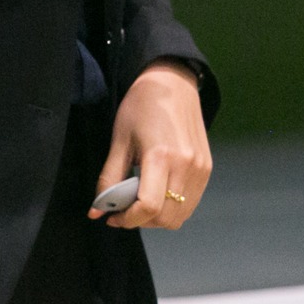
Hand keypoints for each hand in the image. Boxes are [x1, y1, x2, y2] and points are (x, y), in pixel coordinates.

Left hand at [90, 60, 211, 228]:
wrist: (172, 83)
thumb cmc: (142, 106)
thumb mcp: (119, 140)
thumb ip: (109, 179)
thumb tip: (97, 211)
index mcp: (161, 156)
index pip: (149, 208)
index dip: (128, 220)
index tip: (113, 217)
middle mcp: (186, 165)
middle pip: (165, 218)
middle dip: (141, 221)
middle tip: (125, 209)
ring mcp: (200, 168)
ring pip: (180, 216)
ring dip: (158, 218)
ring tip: (141, 200)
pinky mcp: (206, 168)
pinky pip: (190, 203)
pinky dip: (173, 208)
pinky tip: (158, 193)